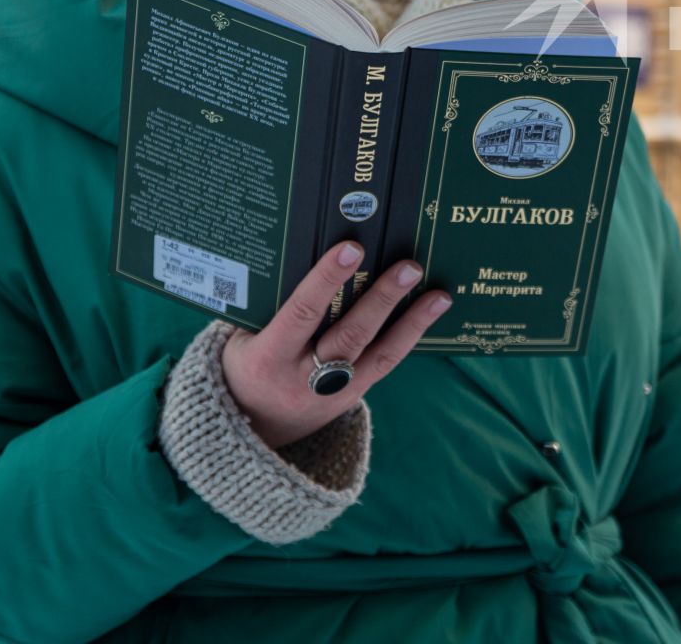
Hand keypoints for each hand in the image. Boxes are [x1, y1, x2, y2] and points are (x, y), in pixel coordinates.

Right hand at [222, 241, 451, 449]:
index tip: (351, 248)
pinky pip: (385, 364)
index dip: (326, 280)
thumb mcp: (241, 340)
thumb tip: (306, 256)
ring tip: (438, 295)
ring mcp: (332, 391)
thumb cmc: (245, 367)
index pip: (301, 312)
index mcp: (268, 357)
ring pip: (377, 353)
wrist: (249, 430)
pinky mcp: (352, 397)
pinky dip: (410, 337)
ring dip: (411, 321)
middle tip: (408, 268)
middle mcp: (302, 378)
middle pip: (349, 334)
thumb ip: (269, 308)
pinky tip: (430, 314)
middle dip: (381, 299)